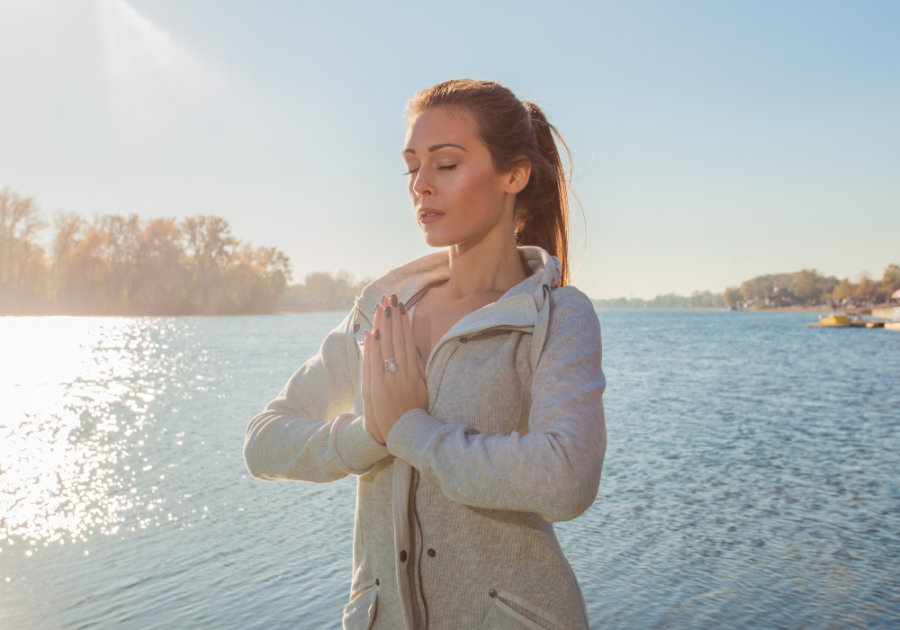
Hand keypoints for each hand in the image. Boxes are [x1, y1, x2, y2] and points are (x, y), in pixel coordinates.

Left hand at [363, 293, 427, 443]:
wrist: (405, 435)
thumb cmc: (414, 412)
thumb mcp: (422, 388)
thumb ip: (417, 368)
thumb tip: (413, 347)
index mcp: (414, 372)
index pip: (407, 341)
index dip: (403, 322)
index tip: (400, 306)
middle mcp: (403, 374)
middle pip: (396, 340)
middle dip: (393, 317)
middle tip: (390, 298)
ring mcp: (390, 381)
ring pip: (385, 348)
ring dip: (383, 327)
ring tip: (380, 308)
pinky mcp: (377, 390)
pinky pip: (374, 364)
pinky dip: (373, 348)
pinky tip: (372, 333)